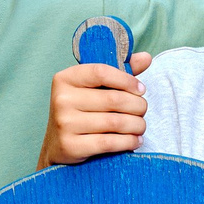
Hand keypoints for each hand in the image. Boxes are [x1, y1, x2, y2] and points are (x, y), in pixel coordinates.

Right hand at [41, 50, 155, 166]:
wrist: (57, 146)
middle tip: (143, 110)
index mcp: (66, 79)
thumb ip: (118, 72)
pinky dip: (129, 142)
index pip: (101, 72)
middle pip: (113, 99)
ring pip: (115, 122)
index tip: (140, 89)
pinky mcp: (71, 146)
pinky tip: (135, 140)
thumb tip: (146, 57)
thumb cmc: (80, 112)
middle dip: (137, 106)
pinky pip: (109, 142)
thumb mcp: (92, 88)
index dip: (126, 80)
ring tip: (141, 126)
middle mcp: (62, 99)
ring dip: (137, 125)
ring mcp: (65, 123)